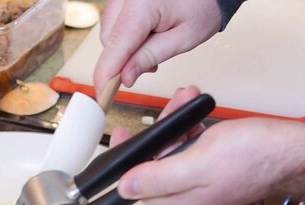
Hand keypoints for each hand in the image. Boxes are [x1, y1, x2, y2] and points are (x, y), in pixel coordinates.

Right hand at [94, 0, 222, 96]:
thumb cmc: (203, 6)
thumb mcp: (183, 38)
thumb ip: (150, 57)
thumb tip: (125, 76)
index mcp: (142, 5)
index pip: (115, 47)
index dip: (106, 74)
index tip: (102, 95)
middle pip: (108, 40)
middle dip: (123, 60)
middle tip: (151, 65)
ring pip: (109, 33)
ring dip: (124, 48)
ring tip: (153, 45)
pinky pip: (114, 22)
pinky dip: (126, 36)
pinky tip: (145, 35)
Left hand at [112, 88, 304, 204]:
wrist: (300, 151)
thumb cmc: (258, 158)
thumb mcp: (199, 163)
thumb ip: (158, 176)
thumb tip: (123, 188)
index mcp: (185, 199)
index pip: (140, 186)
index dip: (127, 162)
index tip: (121, 136)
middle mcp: (195, 192)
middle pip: (158, 164)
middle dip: (157, 133)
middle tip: (167, 110)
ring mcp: (210, 178)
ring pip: (178, 149)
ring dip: (176, 122)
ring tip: (187, 100)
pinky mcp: (224, 162)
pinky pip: (198, 144)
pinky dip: (194, 124)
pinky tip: (200, 109)